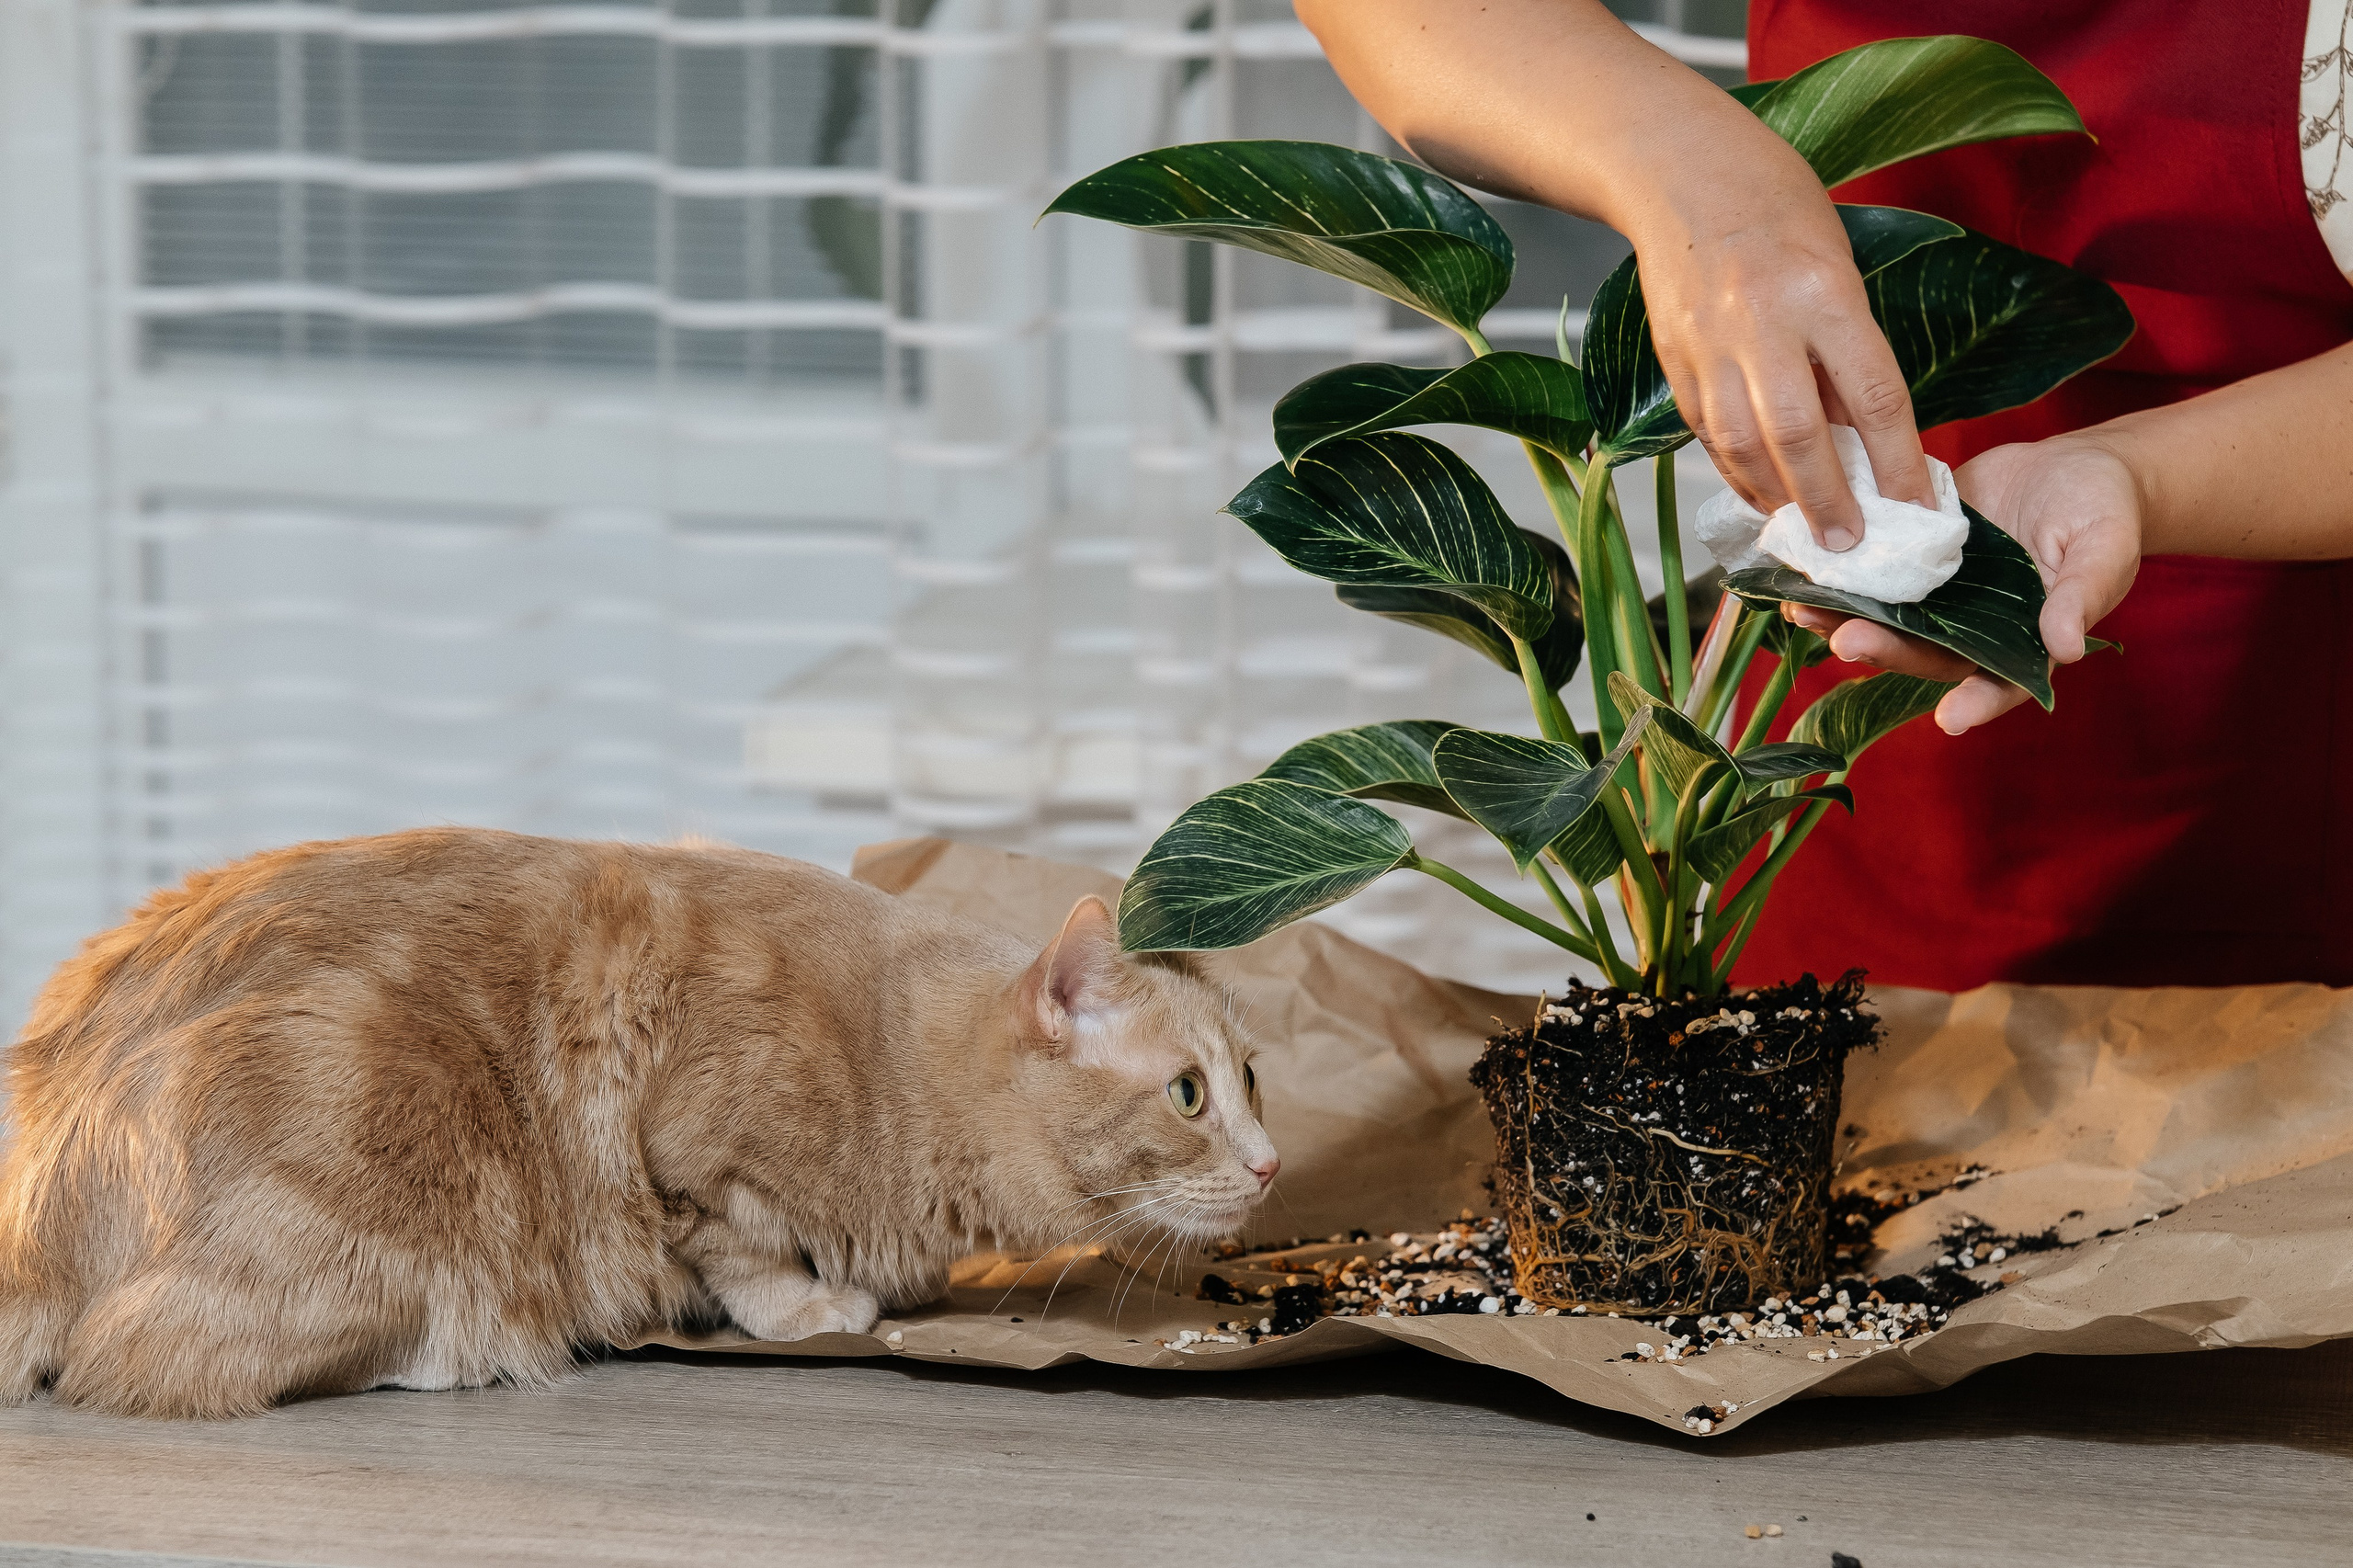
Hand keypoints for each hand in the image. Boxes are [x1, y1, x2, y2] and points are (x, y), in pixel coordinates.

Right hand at [1624, 118, 1935, 544]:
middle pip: (1798, 436)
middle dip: (1826, 500)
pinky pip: (1707, 431)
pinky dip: (1734, 470)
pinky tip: (1756, 492)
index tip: (1915, 511)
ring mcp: (1709, 345)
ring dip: (1774, 497)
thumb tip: (1858, 437)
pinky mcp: (1673, 358)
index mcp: (1825, 293)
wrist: (1680, 169)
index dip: (1897, 465)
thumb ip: (1845, 350)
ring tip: (1800, 529)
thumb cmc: (1776, 207)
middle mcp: (1764, 323)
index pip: (1875, 398)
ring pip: (1742, 445)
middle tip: (1846, 545)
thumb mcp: (1836, 266)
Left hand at [1784, 433, 2143, 733]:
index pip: (2001, 682)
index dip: (1977, 702)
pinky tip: (1804, 567)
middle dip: (1885, 650)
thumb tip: (2065, 649)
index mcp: (2024, 640)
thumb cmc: (2105, 511)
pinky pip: (1877, 573)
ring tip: (1805, 610)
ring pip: (1890, 619)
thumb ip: (2083, 595)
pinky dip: (1842, 574)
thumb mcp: (2105, 546)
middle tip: (1846, 640)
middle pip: (1926, 652)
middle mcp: (1972, 628)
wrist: (2073, 465)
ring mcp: (1939, 596)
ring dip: (1846, 618)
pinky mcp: (1914, 558)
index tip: (1951, 719)